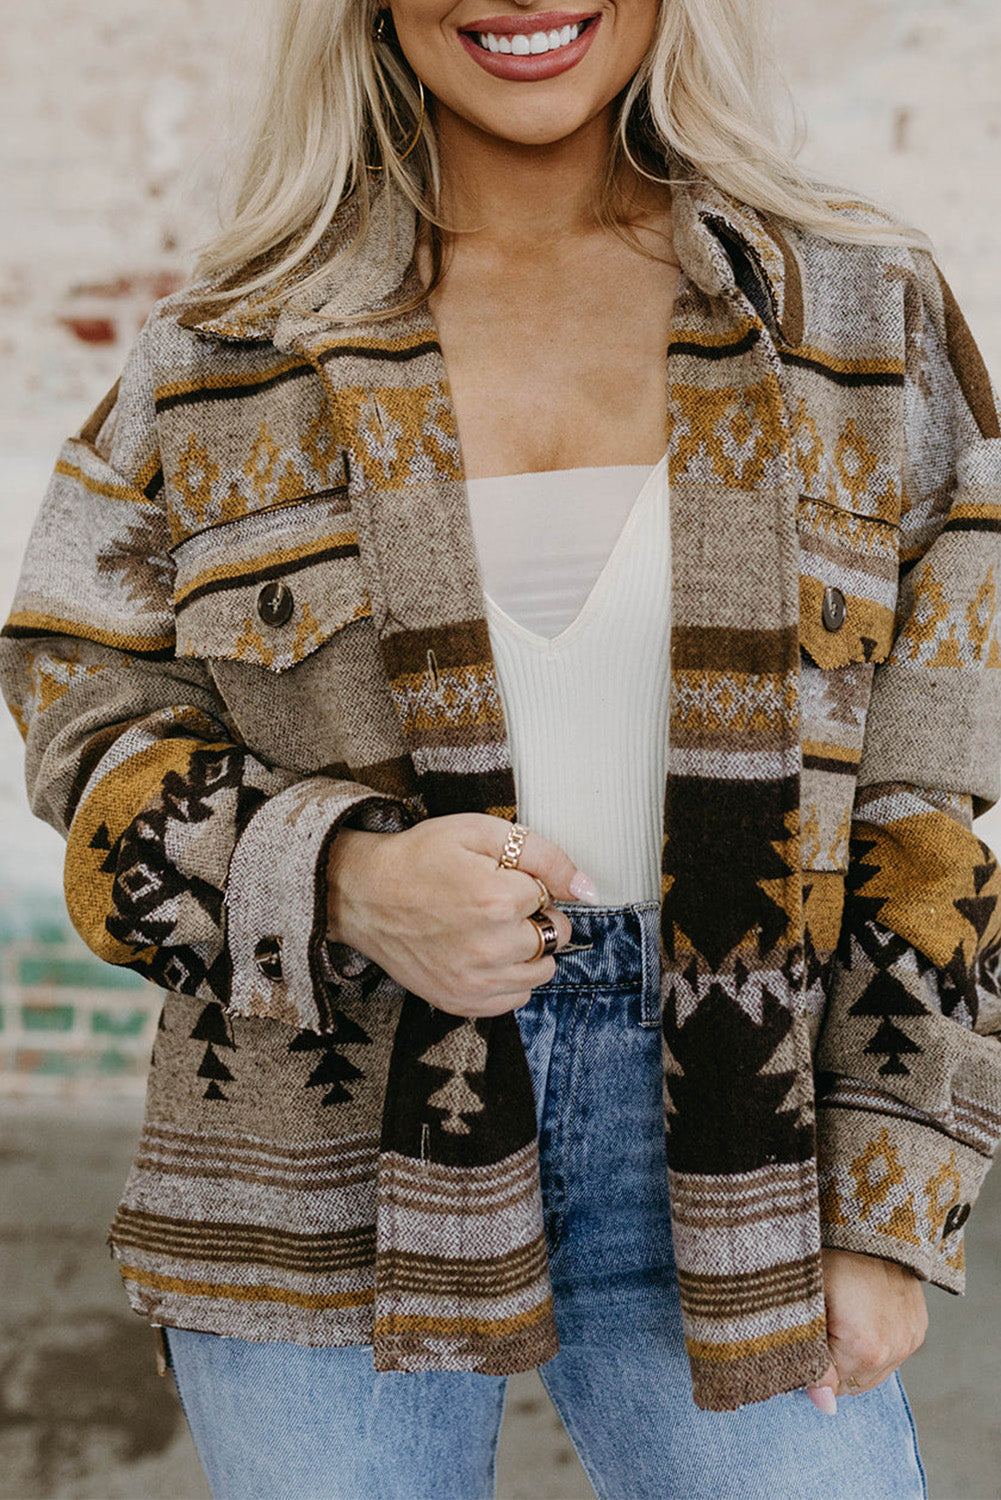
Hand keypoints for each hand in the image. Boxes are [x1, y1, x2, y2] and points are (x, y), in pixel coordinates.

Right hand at [326, 813, 595, 1016]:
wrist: (362, 894)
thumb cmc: (419, 857)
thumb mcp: (479, 832)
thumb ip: (543, 854)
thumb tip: (586, 889)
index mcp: (497, 900)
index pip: (550, 897)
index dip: (528, 884)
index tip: (499, 878)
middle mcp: (490, 948)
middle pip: (554, 936)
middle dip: (534, 918)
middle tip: (495, 903)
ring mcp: (474, 980)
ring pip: (541, 971)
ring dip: (527, 950)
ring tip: (490, 929)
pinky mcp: (461, 1001)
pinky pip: (515, 999)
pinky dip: (509, 979)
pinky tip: (483, 955)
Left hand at [806, 1247, 927, 1414]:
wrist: (869, 1218)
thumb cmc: (830, 1253)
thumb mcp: (809, 1300)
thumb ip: (811, 1356)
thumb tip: (825, 1406)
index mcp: (865, 1348)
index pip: (826, 1384)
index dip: (807, 1365)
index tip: (796, 1342)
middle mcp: (894, 1350)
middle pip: (851, 1383)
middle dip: (830, 1364)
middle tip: (815, 1327)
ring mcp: (910, 1339)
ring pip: (872, 1372)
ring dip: (852, 1357)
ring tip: (836, 1319)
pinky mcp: (918, 1328)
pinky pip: (890, 1354)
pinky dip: (872, 1346)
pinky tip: (858, 1318)